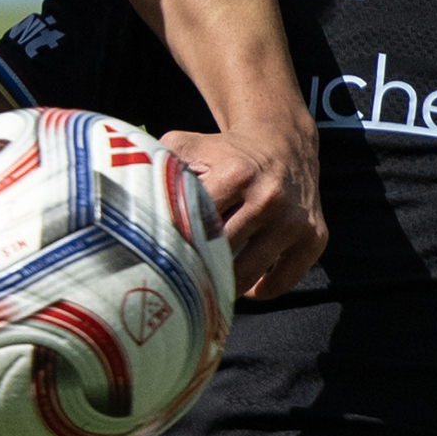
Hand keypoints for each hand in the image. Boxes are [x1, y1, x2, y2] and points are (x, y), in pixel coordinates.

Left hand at [164, 125, 326, 301]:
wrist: (284, 144)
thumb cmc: (226, 152)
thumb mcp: (188, 145)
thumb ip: (157, 165)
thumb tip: (121, 197)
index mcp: (234, 175)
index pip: (195, 224)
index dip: (173, 246)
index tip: (156, 262)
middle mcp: (268, 199)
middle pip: (220, 254)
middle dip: (196, 270)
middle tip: (176, 282)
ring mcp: (293, 222)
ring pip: (248, 275)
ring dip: (224, 286)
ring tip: (206, 286)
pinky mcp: (314, 238)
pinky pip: (282, 283)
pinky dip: (260, 291)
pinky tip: (244, 287)